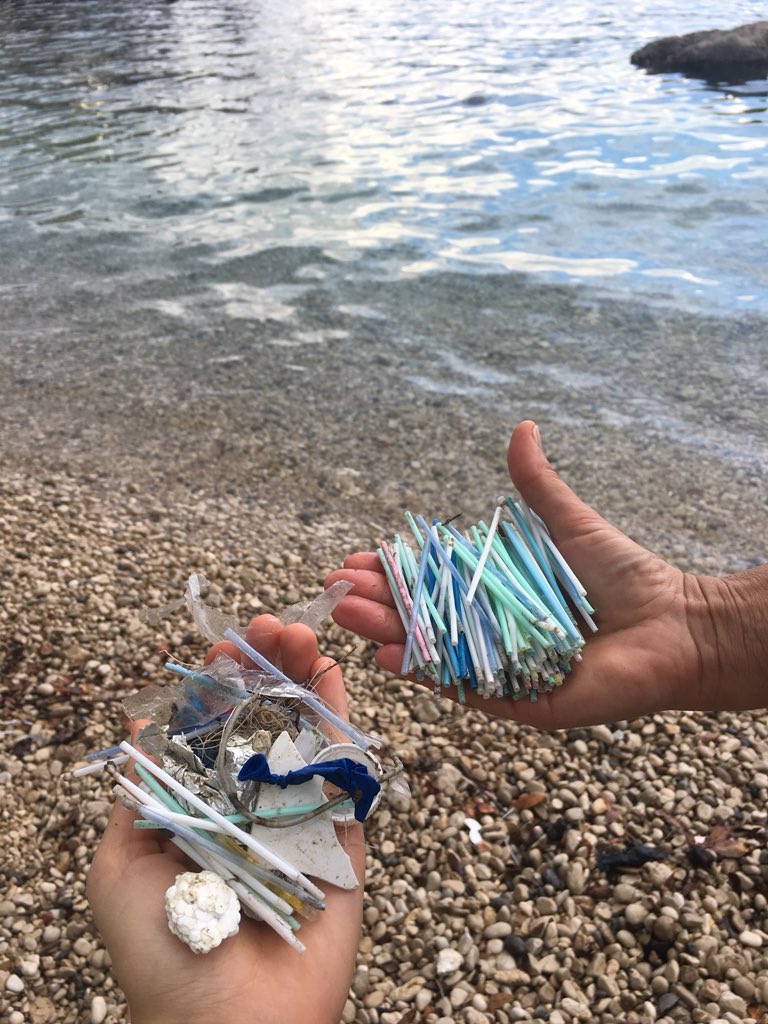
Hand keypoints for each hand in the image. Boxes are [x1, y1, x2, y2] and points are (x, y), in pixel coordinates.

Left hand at [87, 617, 363, 1023]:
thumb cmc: (163, 950)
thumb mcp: (120, 865)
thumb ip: (139, 793)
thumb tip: (141, 722)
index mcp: (197, 807)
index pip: (209, 729)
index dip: (217, 685)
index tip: (224, 646)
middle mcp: (247, 803)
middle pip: (260, 720)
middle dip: (264, 668)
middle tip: (272, 625)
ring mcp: (297, 815)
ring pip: (302, 732)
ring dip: (302, 678)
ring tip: (302, 632)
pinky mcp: (342, 835)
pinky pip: (344, 770)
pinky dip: (341, 719)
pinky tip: (334, 674)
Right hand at [325, 421, 764, 728]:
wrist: (675, 626)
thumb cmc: (623, 576)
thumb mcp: (568, 524)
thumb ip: (537, 486)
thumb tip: (523, 428)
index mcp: (493, 595)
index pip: (428, 584)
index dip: (390, 572)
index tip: (354, 559)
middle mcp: (489, 633)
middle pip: (420, 620)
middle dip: (375, 604)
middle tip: (336, 590)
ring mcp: (499, 670)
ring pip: (431, 655)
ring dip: (386, 635)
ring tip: (349, 614)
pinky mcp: (518, 703)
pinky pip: (465, 690)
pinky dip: (426, 675)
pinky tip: (390, 656)